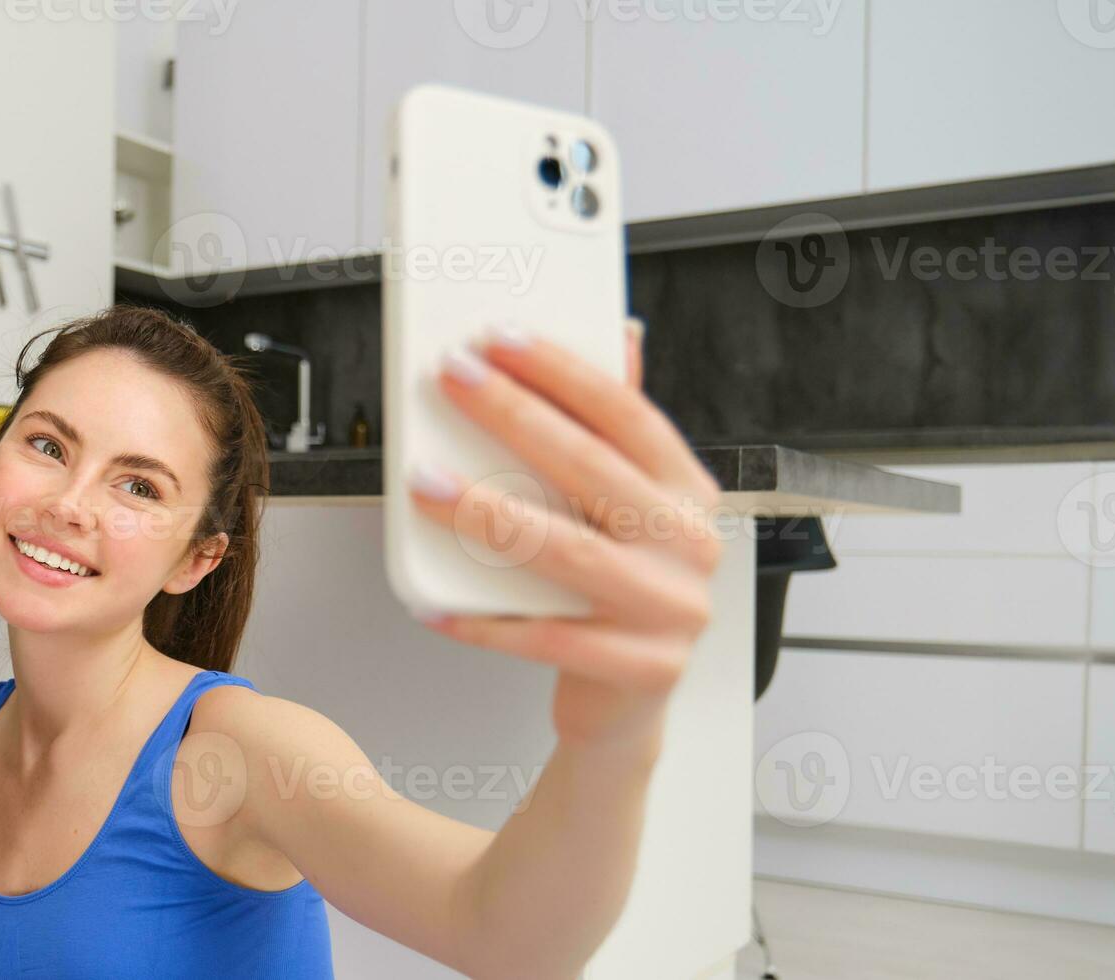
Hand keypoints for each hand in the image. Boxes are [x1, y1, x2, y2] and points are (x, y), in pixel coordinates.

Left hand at [409, 318, 725, 753]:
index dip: (562, 371)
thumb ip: (616, 431)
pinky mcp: (641, 668)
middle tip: (451, 378)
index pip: (626, 414)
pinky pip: (548, 639)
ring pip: (570, 553)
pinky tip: (430, 602)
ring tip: (423, 484)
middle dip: (514, 416)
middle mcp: (691, 545)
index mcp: (688, 492)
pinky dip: (484, 621)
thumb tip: (621, 331)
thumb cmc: (616, 589)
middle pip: (592, 469)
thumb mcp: (625, 508)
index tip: (498, 337)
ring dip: (488, 514)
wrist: (627, 702)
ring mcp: (672, 609)